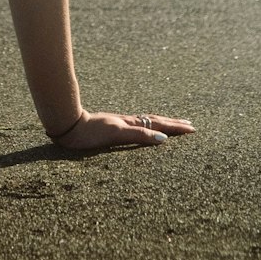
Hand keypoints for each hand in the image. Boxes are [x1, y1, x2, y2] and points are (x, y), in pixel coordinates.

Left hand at [51, 110, 194, 153]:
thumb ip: (138, 135)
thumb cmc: (90, 132)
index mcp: (131, 123)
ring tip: (171, 126)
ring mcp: (120, 123)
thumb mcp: (116, 134)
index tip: (192, 129)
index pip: (159, 124)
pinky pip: (136, 126)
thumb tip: (163, 139)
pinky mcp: (112, 127)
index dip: (175, 128)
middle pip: (155, 121)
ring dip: (161, 124)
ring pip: (146, 122)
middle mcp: (128, 121)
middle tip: (189, 125)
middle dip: (173, 123)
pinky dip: (147, 127)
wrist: (68, 125)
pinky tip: (143, 130)